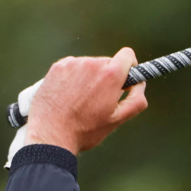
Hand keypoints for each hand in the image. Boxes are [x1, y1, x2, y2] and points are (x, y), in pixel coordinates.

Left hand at [24, 48, 148, 154]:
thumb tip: (140, 85)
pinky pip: (72, 67)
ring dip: (88, 77)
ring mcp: (73, 64)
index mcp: (110, 75)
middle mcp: (92, 64)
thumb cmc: (84, 130)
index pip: (127, 55)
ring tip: (79, 100)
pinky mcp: (58, 67)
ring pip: (89, 65)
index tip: (125, 78)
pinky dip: (72, 77)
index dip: (129, 66)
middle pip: (107, 62)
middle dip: (107, 77)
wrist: (50, 135)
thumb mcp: (117, 120)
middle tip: (98, 98)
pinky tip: (67, 95)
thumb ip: (136, 100)